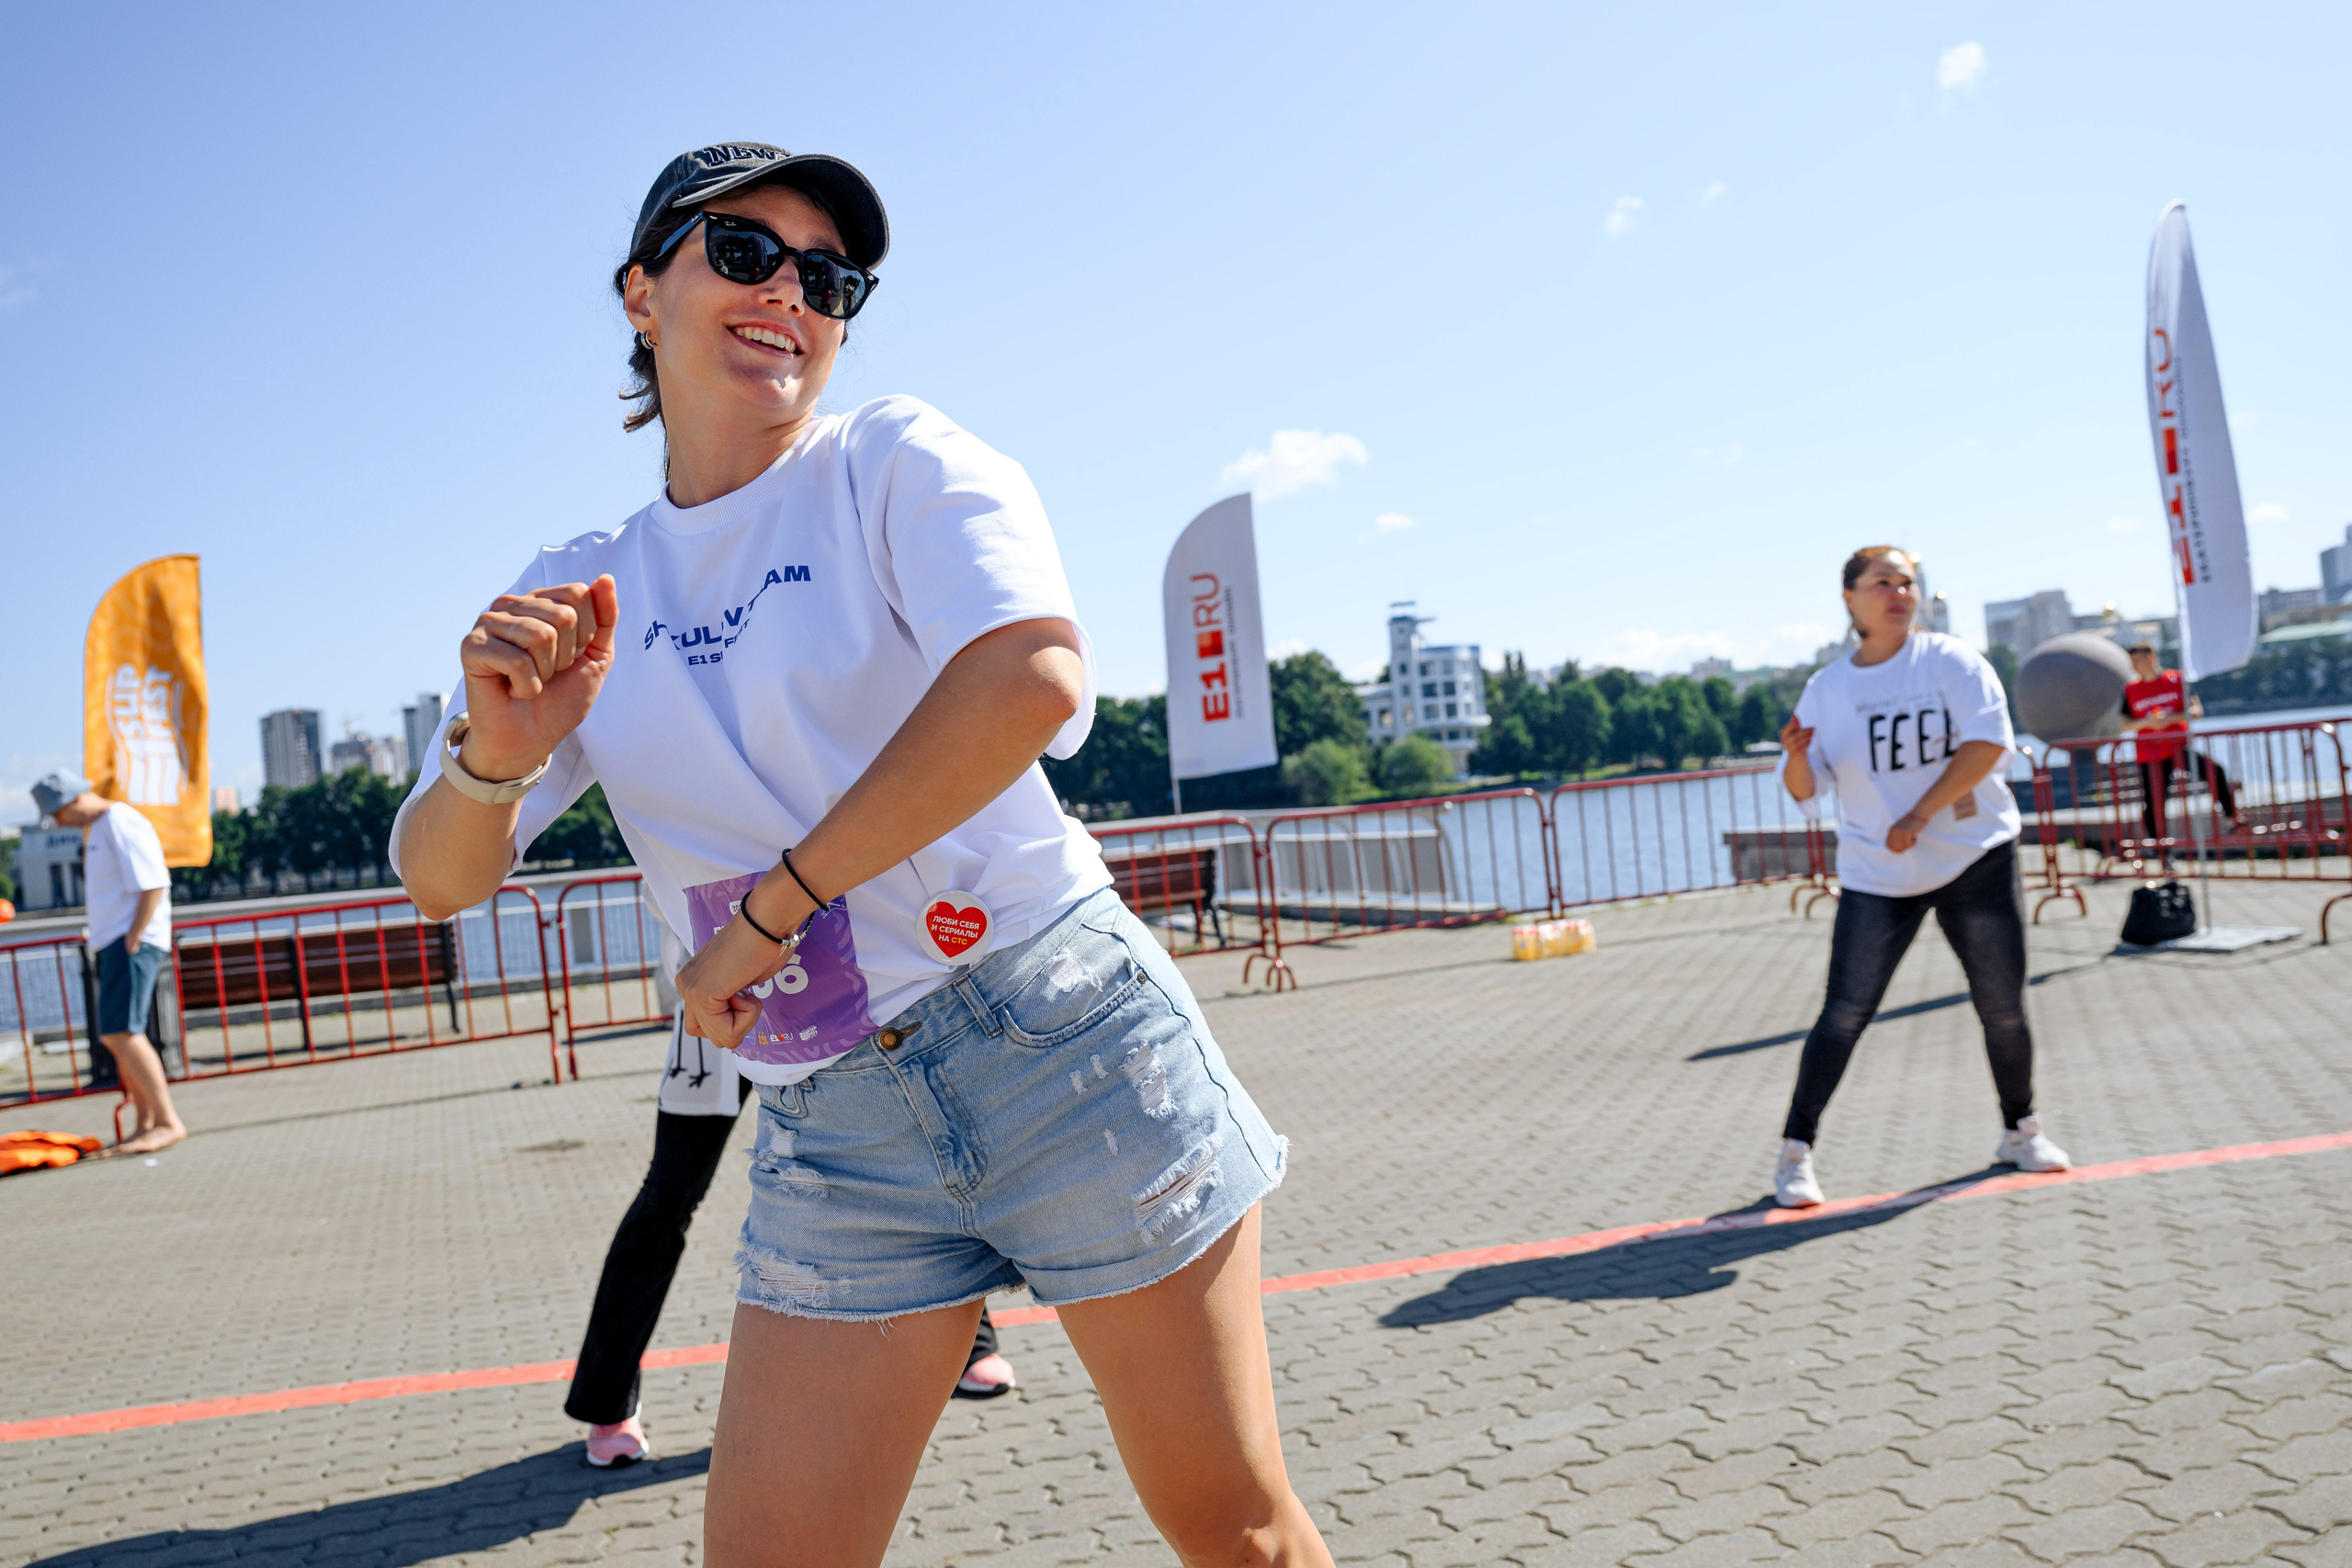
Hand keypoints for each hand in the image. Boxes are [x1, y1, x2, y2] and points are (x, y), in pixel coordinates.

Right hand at [457, 576, 618, 778]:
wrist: (532, 738)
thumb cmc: (561, 697)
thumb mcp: (597, 655)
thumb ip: (605, 617)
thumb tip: (605, 578)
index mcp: (540, 601)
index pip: (578, 593)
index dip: (585, 634)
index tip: (570, 657)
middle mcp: (511, 605)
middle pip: (563, 615)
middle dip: (565, 656)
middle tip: (547, 673)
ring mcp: (488, 623)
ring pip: (541, 635)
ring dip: (545, 672)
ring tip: (530, 680)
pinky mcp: (471, 646)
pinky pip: (517, 660)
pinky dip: (526, 685)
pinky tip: (513, 690)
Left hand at [673, 871, 818, 1049]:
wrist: (766, 919)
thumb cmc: (765, 940)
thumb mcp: (744, 978)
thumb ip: (732, 997)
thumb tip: (736, 1010)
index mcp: (693, 979)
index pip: (706, 1023)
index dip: (733, 1016)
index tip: (745, 989)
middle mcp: (685, 984)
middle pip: (707, 1034)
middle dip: (733, 1024)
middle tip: (747, 994)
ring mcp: (690, 990)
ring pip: (719, 1038)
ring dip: (742, 1022)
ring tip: (748, 990)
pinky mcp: (701, 995)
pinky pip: (728, 1032)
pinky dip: (747, 1017)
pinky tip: (748, 990)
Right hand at [1778, 713, 1814, 755]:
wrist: (1796, 756)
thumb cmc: (1796, 740)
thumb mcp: (1795, 731)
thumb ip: (1794, 723)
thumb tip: (1793, 714)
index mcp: (1784, 734)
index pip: (1787, 729)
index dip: (1792, 725)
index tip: (1798, 722)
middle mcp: (1785, 742)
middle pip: (1795, 736)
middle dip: (1804, 732)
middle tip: (1813, 728)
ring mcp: (1789, 749)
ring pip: (1798, 743)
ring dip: (1807, 737)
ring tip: (1813, 734)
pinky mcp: (1795, 754)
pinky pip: (1801, 748)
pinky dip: (1806, 744)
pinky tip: (1810, 740)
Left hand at [1887, 812, 1926, 852]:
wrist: (1918, 813)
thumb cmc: (1912, 821)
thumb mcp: (1900, 827)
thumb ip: (1897, 835)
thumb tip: (1897, 847)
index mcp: (1891, 830)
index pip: (1888, 844)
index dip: (1894, 849)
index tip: (1901, 850)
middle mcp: (1894, 831)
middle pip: (1895, 847)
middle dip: (1902, 848)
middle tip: (1909, 845)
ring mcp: (1900, 832)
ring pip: (1903, 846)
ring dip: (1909, 845)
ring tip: (1913, 838)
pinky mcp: (1907, 832)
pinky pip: (1909, 843)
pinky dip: (1913, 842)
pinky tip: (1915, 836)